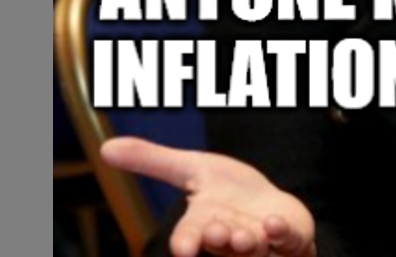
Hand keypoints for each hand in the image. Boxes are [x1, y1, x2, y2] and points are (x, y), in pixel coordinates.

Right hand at [102, 137, 316, 256]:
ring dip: (246, 241)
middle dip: (217, 238)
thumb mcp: (192, 169)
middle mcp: (230, 238)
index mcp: (203, 224)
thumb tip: (105, 147)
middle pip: (221, 242)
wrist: (271, 206)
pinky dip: (281, 233)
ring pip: (252, 247)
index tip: (184, 249)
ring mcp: (261, 242)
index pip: (189, 238)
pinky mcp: (291, 239)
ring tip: (242, 235)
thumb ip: (153, 161)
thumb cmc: (229, 193)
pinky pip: (288, 240)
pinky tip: (275, 223)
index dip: (186, 243)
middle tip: (215, 232)